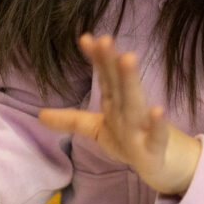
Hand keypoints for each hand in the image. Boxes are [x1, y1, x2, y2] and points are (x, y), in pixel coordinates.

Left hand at [38, 34, 201, 195]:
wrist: (163, 165)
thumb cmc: (130, 140)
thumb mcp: (97, 129)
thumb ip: (71, 120)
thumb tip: (39, 115)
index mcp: (115, 103)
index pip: (104, 77)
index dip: (96, 59)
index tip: (85, 38)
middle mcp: (129, 110)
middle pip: (118, 85)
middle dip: (111, 63)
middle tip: (105, 39)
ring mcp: (143, 128)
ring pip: (136, 104)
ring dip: (131, 82)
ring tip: (128, 58)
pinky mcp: (155, 149)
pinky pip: (157, 136)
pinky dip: (158, 125)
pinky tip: (159, 109)